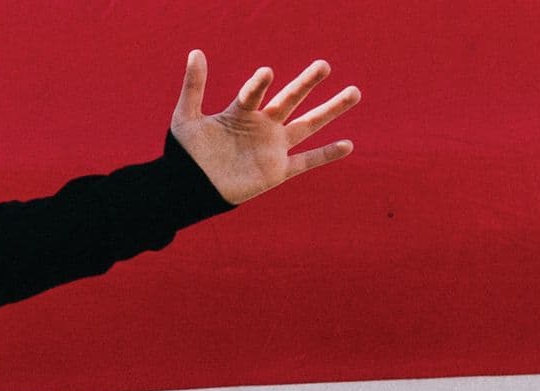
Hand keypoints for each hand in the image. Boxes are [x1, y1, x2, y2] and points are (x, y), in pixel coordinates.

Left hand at [169, 51, 359, 206]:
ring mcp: (271, 147)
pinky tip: (348, 145)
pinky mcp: (276, 171)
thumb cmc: (184, 155)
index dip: (259, 84)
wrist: (188, 190)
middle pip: (290, 100)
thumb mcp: (186, 118)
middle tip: (324, 65)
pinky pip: (306, 162)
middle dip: (306, 83)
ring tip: (354, 92)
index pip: (254, 93)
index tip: (266, 74)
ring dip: (330, 109)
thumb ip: (193, 87)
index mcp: (241, 112)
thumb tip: (195, 51)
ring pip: (307, 125)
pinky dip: (326, 155)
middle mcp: (261, 126)